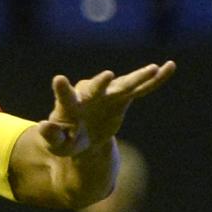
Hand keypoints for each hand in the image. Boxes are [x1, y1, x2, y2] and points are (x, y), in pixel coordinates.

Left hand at [35, 61, 175, 156]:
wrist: (82, 138)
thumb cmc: (65, 140)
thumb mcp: (57, 144)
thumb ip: (51, 136)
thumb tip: (43, 126)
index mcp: (68, 107)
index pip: (64, 97)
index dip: (62, 89)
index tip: (59, 79)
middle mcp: (87, 95)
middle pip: (94, 87)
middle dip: (101, 83)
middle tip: (108, 76)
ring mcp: (106, 94)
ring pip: (123, 85)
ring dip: (138, 78)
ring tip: (153, 69)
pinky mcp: (122, 97)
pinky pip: (140, 88)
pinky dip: (154, 80)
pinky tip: (169, 67)